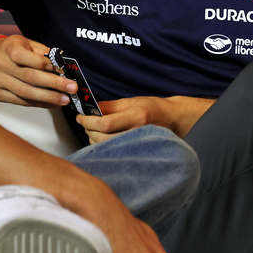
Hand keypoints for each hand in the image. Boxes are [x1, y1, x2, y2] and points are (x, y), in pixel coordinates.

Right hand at [0, 35, 77, 108]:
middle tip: (71, 88)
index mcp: (8, 47)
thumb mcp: (27, 43)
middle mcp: (0, 64)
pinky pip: (21, 101)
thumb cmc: (12, 50)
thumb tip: (62, 65)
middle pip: (29, 77)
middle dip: (53, 84)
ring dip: (48, 97)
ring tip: (64, 99)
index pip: (24, 56)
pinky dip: (39, 103)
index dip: (43, 63)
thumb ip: (43, 53)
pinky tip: (52, 103)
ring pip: (25, 92)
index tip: (60, 69)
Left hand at [78, 96, 213, 141]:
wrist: (172, 120)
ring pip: (105, 147)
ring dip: (93, 138)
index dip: (89, 121)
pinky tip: (101, 137)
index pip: (106, 123)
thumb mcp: (131, 101)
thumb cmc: (153, 108)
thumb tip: (89, 110)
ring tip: (93, 129)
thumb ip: (109, 107)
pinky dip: (102, 145)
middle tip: (84, 122)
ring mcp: (137, 144)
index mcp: (136, 117)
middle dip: (88, 130)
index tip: (80, 117)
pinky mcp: (134, 151)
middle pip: (103, 138)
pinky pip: (113, 151)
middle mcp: (137, 132)